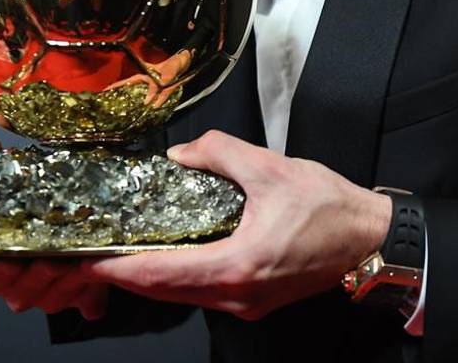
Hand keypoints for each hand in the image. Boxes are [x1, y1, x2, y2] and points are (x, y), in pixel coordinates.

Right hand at [0, 133, 109, 320]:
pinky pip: (83, 301)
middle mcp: (19, 283)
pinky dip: (89, 289)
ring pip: (51, 297)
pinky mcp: (79, 297)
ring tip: (75, 257)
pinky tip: (93, 271)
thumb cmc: (34, 199)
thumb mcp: (10, 174)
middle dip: (36, 273)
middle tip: (51, 254)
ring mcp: (48, 293)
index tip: (8, 258)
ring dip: (64, 279)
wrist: (79, 213)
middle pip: (19, 291)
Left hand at [81, 130, 391, 320]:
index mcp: (237, 267)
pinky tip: (168, 253)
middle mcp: (236, 296)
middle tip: (94, 251)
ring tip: (122, 250)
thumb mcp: (272, 168)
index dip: (119, 267)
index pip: (160, 273)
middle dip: (126, 273)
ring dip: (151, 276)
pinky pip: (203, 293)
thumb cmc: (330, 208)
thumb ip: (220, 153)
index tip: (87, 258)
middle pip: (163, 291)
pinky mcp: (254, 300)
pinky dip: (177, 277)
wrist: (371, 239)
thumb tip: (180, 154)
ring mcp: (246, 304)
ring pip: (182, 295)